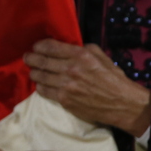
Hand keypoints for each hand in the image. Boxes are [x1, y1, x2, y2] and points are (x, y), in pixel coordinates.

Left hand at [24, 39, 150, 135]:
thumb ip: (83, 49)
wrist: (123, 104)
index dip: (39, 46)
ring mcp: (66, 85)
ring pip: (39, 76)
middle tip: (27, 57)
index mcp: (80, 56)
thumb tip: (66, 46)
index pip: (50, 47)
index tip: (36, 47)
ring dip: (33, 72)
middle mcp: (71, 69)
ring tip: (33, 70)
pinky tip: (41, 84)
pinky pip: (44, 90)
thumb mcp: (101, 57)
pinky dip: (40, 86)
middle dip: (31, 58)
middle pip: (41, 61)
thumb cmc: (113, 79)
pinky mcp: (64, 99)